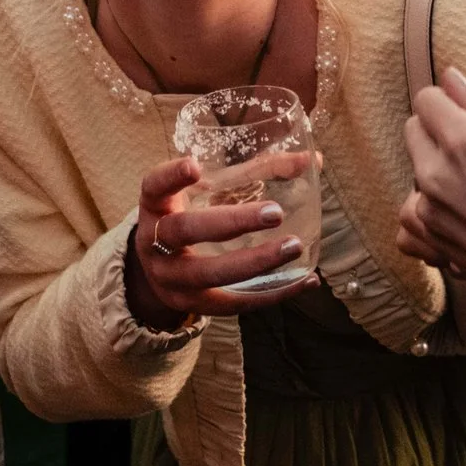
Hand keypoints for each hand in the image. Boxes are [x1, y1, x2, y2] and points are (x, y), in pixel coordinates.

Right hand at [124, 154, 315, 330]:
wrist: (157, 271)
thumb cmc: (190, 217)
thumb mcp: (206, 192)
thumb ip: (254, 172)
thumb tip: (311, 160)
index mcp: (156, 205)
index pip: (154, 186)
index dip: (171, 177)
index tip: (195, 166)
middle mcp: (155, 243)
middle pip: (185, 230)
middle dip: (232, 222)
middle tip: (275, 212)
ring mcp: (172, 278)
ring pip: (209, 273)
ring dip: (255, 261)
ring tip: (294, 246)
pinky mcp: (194, 305)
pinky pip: (233, 303)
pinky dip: (272, 294)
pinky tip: (305, 281)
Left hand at [396, 71, 465, 316]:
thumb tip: (449, 76)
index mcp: (464, 144)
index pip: (426, 100)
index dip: (446, 103)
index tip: (465, 116)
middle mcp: (437, 174)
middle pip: (413, 131)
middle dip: (437, 132)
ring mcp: (427, 209)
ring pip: (415, 170)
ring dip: (434, 171)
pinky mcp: (427, 237)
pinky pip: (411, 209)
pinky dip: (429, 208)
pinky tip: (461, 214)